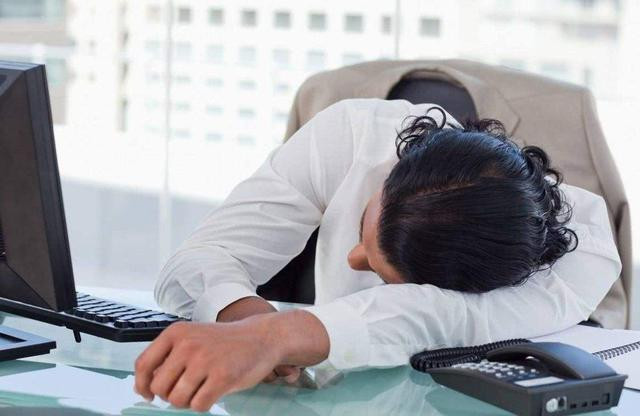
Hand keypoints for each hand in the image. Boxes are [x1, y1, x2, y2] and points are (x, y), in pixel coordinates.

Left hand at [134, 310, 328, 411]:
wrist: (261, 337)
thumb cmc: (225, 342)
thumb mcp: (193, 337)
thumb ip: (169, 356)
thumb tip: (146, 386)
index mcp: (176, 333)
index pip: (143, 364)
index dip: (142, 385)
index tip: (148, 394)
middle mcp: (187, 345)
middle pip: (159, 388)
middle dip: (170, 395)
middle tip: (187, 389)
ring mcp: (205, 360)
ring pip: (177, 400)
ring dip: (188, 401)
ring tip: (201, 389)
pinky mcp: (222, 377)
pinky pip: (198, 406)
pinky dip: (204, 405)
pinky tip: (213, 392)